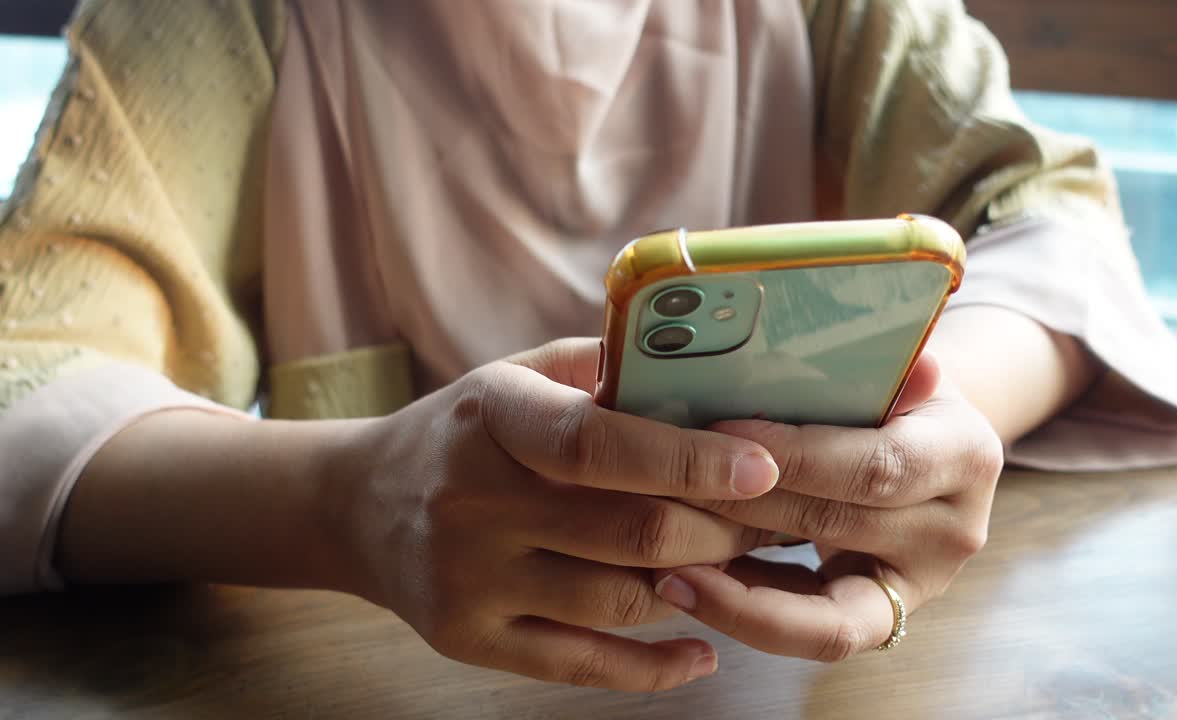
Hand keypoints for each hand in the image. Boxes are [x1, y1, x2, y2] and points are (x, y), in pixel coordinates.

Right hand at [330, 339, 780, 690]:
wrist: (356, 505)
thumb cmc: (463, 431)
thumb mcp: (516, 375)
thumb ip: (602, 370)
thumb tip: (707, 373)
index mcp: (491, 419)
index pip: (597, 443)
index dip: (688, 458)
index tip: (763, 466)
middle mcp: (472, 502)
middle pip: (629, 533)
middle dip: (722, 531)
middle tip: (774, 521)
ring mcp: (468, 580)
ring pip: (618, 602)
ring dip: (699, 588)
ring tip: (744, 568)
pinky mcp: (469, 640)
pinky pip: (582, 665)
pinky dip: (654, 664)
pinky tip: (702, 648)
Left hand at [657, 351, 1002, 660]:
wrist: (929, 447)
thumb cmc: (889, 395)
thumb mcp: (889, 368)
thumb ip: (867, 364)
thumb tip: (840, 339)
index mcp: (963, 453)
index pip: (876, 465)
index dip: (796, 457)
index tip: (717, 436)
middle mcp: (955, 529)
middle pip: (838, 526)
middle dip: (744, 512)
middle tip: (663, 496)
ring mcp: (923, 585)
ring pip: (825, 607)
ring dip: (736, 585)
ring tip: (664, 566)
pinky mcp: (886, 621)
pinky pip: (815, 636)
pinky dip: (749, 615)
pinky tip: (686, 588)